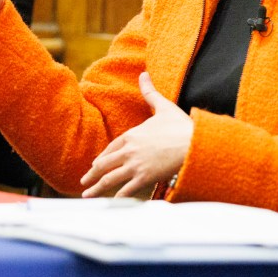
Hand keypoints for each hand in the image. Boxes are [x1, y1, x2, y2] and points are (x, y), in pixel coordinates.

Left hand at [80, 72, 192, 198]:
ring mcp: (135, 165)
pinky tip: (111, 202)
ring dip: (97, 187)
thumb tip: (143, 74)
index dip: (103, 157)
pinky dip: (117, 197)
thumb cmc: (181, 126)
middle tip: (84, 181)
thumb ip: (150, 92)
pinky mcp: (145, 178)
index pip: (111, 148)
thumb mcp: (163, 106)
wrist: (193, 143)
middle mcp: (129, 151)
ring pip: (110, 178)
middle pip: (105, 164)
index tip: (96, 163)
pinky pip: (127, 190)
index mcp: (132, 135)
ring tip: (87, 194)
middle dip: (93, 174)